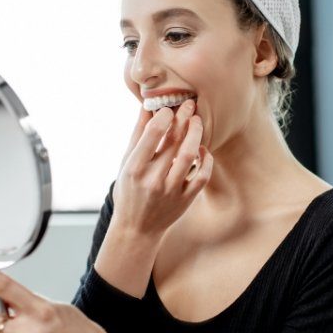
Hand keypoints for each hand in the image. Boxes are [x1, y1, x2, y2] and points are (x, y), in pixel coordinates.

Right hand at [112, 99, 213, 235]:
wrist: (137, 229)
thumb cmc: (129, 191)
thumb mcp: (126, 164)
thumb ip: (138, 136)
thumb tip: (148, 107)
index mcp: (134, 168)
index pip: (152, 134)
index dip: (163, 116)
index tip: (168, 108)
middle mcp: (153, 179)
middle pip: (173, 141)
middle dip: (183, 118)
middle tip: (189, 104)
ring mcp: (170, 190)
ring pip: (189, 155)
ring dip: (195, 134)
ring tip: (197, 120)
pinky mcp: (185, 200)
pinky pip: (202, 176)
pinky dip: (206, 160)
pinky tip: (202, 149)